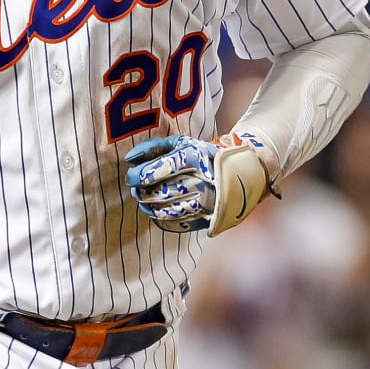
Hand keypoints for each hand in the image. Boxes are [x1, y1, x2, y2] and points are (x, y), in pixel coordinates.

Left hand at [123, 132, 276, 235]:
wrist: (240, 174)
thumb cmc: (203, 157)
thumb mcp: (182, 144)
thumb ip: (153, 146)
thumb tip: (129, 158)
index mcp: (193, 159)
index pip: (155, 171)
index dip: (137, 176)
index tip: (132, 176)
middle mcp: (200, 182)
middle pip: (157, 193)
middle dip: (141, 192)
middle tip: (137, 188)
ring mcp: (204, 203)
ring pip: (164, 211)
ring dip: (148, 206)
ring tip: (146, 199)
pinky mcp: (205, 219)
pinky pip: (174, 224)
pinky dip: (161, 218)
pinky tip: (159, 210)